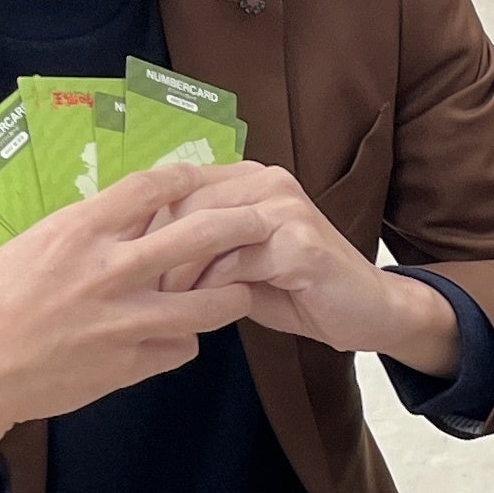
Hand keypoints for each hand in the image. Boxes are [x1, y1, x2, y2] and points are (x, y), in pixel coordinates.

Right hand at [0, 166, 278, 492]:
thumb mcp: (34, 245)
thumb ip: (87, 233)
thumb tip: (130, 217)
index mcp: (78, 229)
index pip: (151, 187)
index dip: (188, 179)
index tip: (205, 177)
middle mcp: (107, 270)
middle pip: (198, 237)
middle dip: (240, 225)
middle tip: (262, 222)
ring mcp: (122, 321)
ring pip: (207, 305)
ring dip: (231, 295)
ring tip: (241, 290)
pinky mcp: (127, 365)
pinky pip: (180, 349)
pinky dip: (183, 342)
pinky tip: (181, 338)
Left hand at [163, 162, 462, 370]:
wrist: (370, 313)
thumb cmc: (301, 292)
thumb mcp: (240, 264)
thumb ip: (200, 248)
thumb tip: (137, 255)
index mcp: (249, 179)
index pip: (178, 187)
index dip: (145, 225)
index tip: (123, 264)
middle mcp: (268, 181)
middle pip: (186, 204)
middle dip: (154, 250)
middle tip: (135, 290)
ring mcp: (286, 208)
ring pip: (207, 231)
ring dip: (179, 272)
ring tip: (162, 303)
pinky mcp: (301, 242)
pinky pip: (237, 261)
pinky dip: (213, 288)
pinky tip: (202, 310)